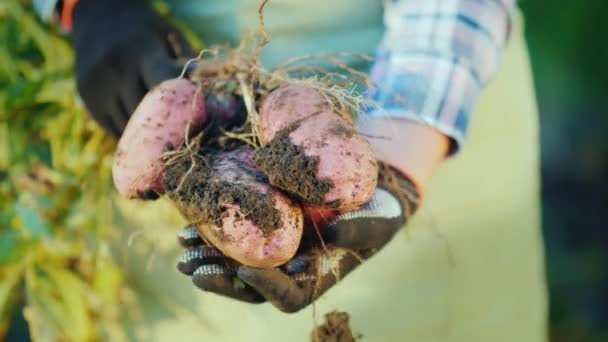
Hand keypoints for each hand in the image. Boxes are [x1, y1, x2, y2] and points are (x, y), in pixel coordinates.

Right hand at [72, 0, 193, 136]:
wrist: (100, 18)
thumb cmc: (147, 31)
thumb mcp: (171, 37)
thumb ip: (188, 67)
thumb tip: (211, 100)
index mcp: (141, 52)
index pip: (164, 91)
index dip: (182, 110)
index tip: (199, 123)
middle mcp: (115, 70)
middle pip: (147, 115)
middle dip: (168, 129)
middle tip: (186, 140)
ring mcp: (97, 87)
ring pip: (129, 128)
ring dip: (149, 136)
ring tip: (167, 138)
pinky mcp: (88, 101)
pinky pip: (115, 130)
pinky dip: (132, 135)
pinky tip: (145, 131)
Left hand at [176, 164, 418, 312]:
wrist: (369, 195)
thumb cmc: (377, 212)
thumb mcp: (375, 221)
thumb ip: (355, 232)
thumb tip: (327, 237)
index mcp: (316, 279)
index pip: (287, 296)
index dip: (265, 287)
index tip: (245, 270)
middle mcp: (291, 272)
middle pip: (250, 285)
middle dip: (220, 276)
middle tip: (190, 266)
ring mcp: (276, 254)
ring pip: (236, 264)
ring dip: (208, 256)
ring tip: (183, 245)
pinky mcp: (267, 233)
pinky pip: (238, 238)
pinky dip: (216, 232)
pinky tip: (193, 222)